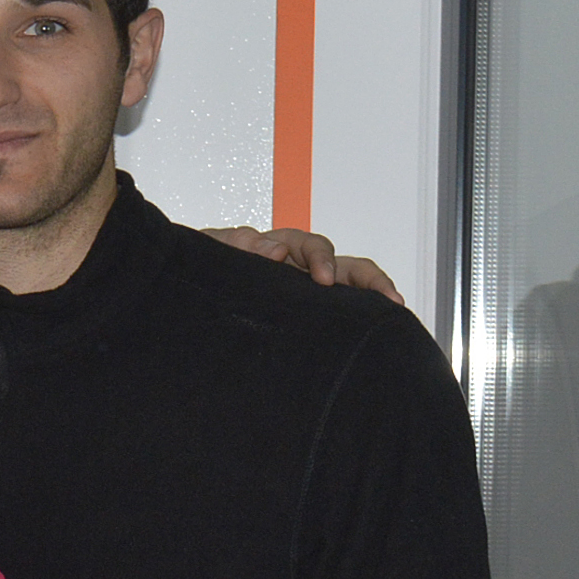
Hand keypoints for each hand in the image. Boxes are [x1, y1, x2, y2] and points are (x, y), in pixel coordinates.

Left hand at [200, 226, 402, 303]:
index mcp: (278, 250)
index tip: (321, 278)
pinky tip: (377, 335)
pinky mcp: (305, 320)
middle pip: (344, 265)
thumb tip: (277, 250)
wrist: (183, 304)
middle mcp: (299, 270)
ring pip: (349, 288)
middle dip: (367, 278)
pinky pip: (338, 317)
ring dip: (374, 295)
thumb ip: (236, 244)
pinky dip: (360, 319)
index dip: (320, 258)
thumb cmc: (199, 273)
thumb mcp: (209, 251)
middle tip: (385, 297)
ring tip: (396, 311)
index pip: (309, 246)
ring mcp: (305, 295)